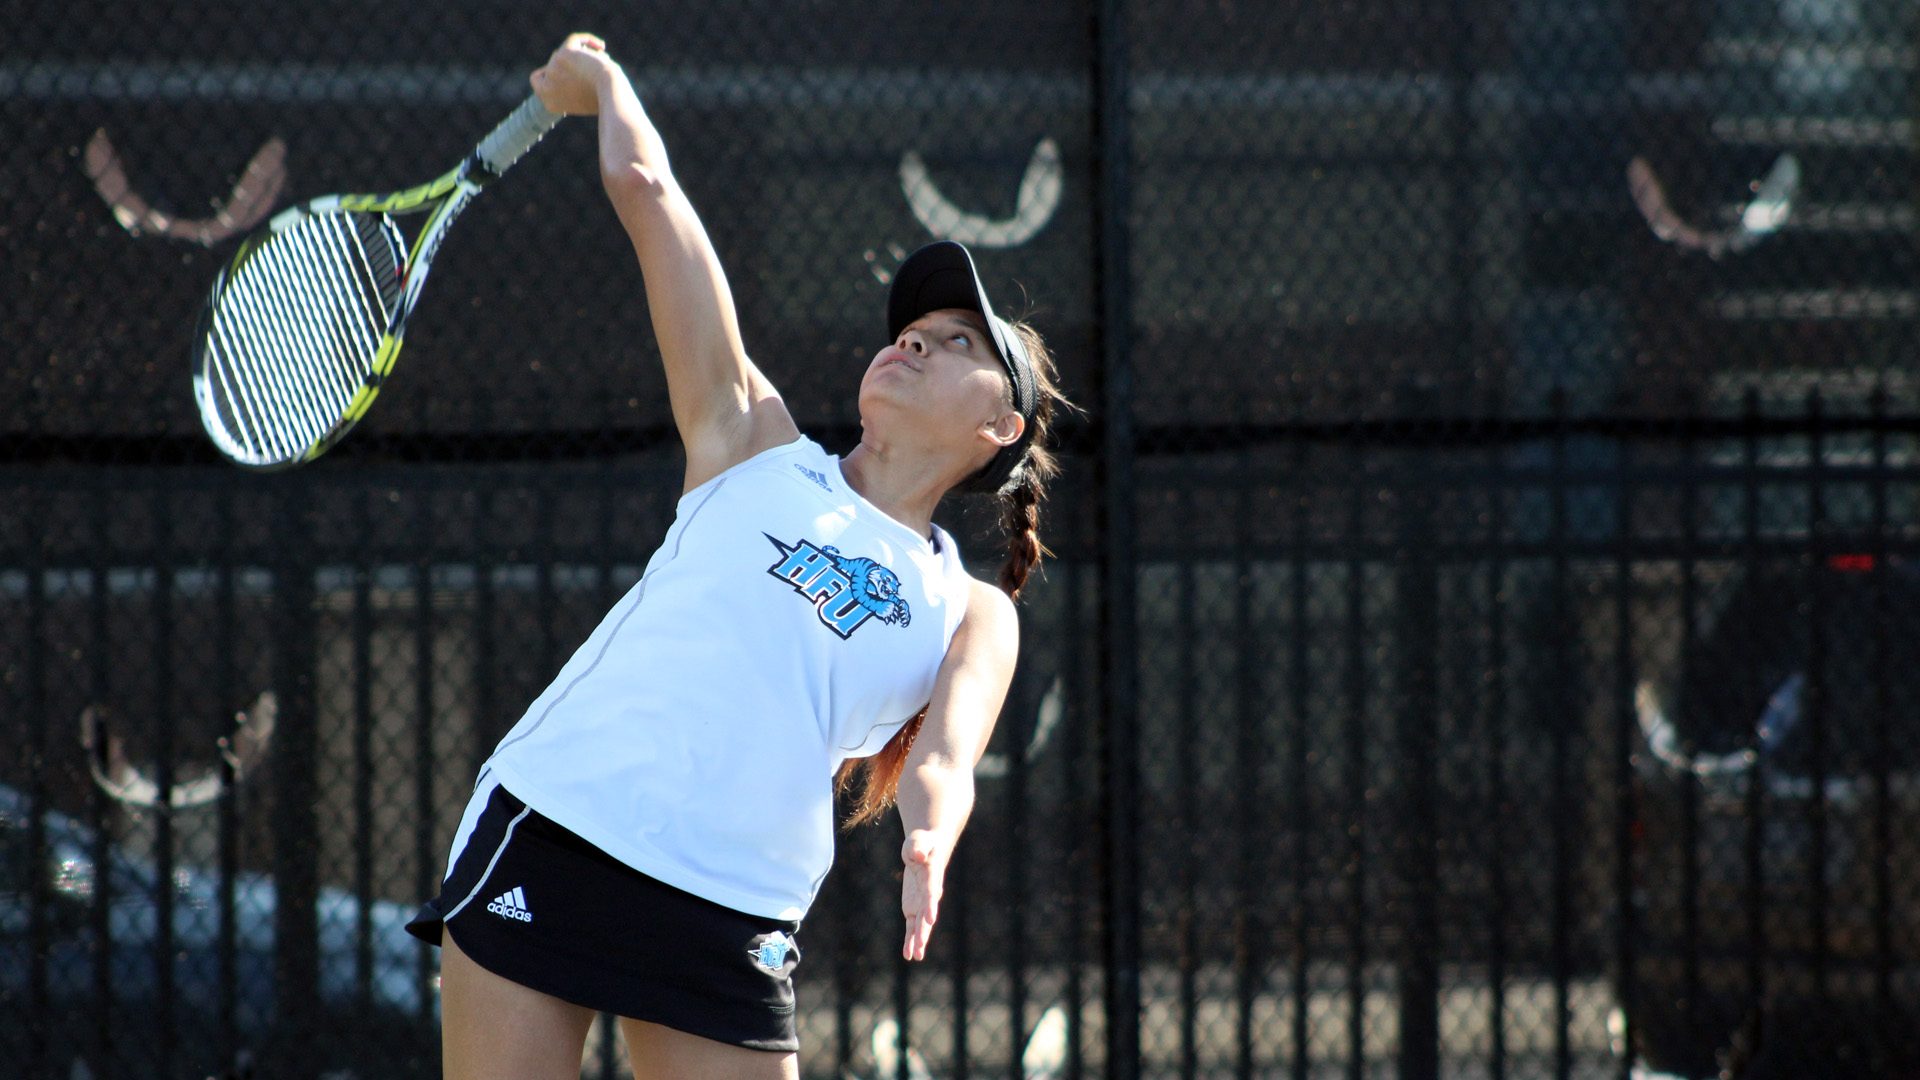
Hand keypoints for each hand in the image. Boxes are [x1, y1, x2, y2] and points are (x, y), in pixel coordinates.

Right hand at [531, 33, 613, 115]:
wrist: (611, 96)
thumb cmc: (604, 102)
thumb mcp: (584, 99)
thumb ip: (573, 85)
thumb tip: (575, 61)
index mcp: (549, 103)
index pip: (538, 80)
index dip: (552, 73)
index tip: (571, 76)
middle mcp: (546, 87)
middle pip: (553, 64)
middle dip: (572, 65)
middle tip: (591, 74)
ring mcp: (553, 69)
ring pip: (565, 53)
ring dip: (584, 57)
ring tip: (600, 68)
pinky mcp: (564, 54)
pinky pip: (575, 39)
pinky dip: (589, 41)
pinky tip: (602, 47)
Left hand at [900, 829, 948, 959]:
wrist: (928, 849)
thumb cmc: (923, 842)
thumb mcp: (918, 841)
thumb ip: (918, 847)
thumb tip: (917, 854)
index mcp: (932, 877)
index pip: (931, 892)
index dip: (930, 905)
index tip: (931, 919)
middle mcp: (929, 894)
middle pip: (926, 915)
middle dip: (923, 931)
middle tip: (920, 947)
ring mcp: (922, 903)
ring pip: (920, 925)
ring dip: (917, 940)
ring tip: (915, 956)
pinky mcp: (914, 908)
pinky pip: (911, 926)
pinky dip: (909, 939)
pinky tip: (907, 954)